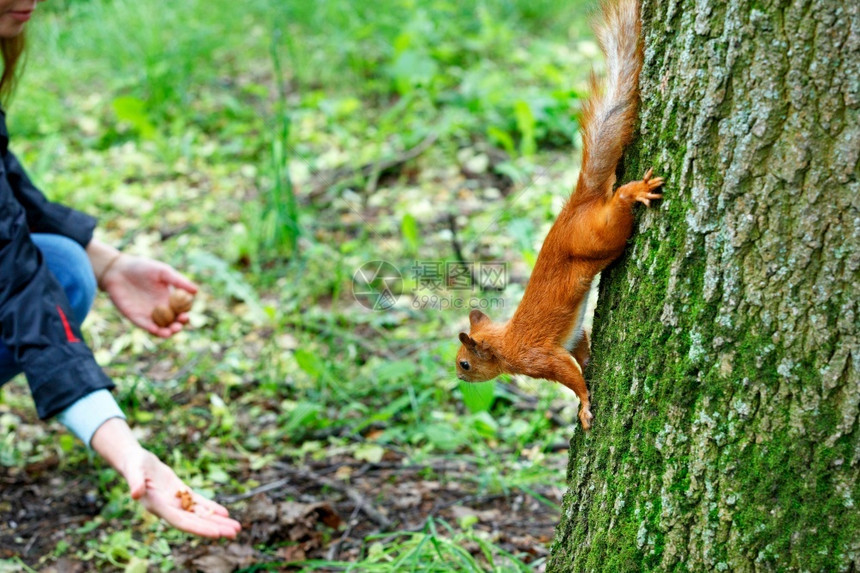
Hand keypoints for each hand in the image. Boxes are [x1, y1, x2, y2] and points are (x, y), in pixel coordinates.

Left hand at [101, 254, 197, 337]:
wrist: (118, 270)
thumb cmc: (142, 267)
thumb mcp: (163, 272)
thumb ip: (178, 281)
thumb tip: (196, 291)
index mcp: (169, 298)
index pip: (181, 311)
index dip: (184, 315)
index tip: (186, 315)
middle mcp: (161, 308)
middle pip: (173, 322)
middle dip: (178, 326)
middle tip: (179, 324)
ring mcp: (149, 314)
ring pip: (161, 328)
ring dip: (167, 332)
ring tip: (170, 331)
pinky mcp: (136, 317)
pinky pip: (146, 326)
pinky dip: (153, 330)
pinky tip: (156, 330)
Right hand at [124, 448, 241, 538]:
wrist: (137, 461)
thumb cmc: (134, 465)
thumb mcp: (135, 471)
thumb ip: (135, 482)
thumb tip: (134, 494)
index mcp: (158, 506)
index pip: (181, 521)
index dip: (198, 528)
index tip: (216, 534)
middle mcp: (169, 509)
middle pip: (195, 522)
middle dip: (214, 528)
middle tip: (235, 534)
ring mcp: (176, 502)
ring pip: (200, 515)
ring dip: (218, 521)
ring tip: (236, 528)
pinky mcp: (182, 494)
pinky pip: (199, 503)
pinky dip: (212, 508)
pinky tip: (226, 513)